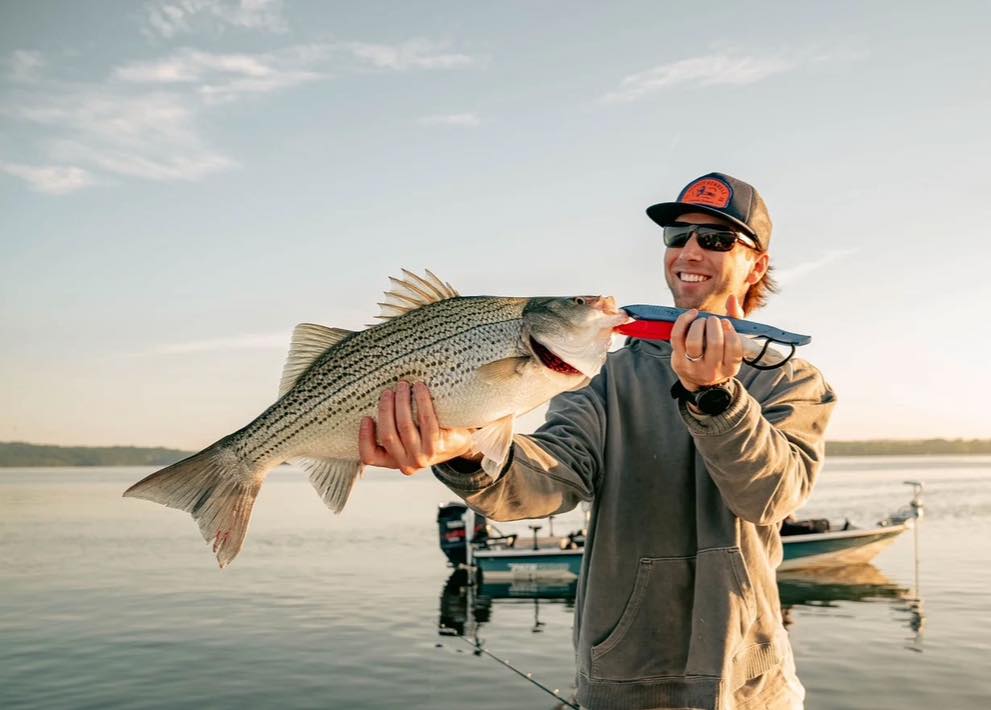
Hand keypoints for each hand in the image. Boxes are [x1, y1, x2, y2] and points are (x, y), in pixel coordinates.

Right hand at [359, 381, 477, 475]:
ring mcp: (422, 457)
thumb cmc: (425, 435)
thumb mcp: (404, 439)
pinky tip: (419, 388)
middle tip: (388, 391)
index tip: (365, 417)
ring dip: (401, 402)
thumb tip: (374, 400)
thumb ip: (390, 428)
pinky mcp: (437, 446)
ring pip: (405, 427)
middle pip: (387, 435)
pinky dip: (421, 402)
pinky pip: (426, 421)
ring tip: (402, 385)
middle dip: (385, 409)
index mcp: (392, 462)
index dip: (364, 437)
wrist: (458, 443)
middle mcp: (406, 464)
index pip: (369, 456)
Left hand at [670, 294, 744, 391]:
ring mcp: (694, 367)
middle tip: (713, 320)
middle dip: (714, 324)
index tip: (726, 323)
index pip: (734, 348)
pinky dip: (683, 321)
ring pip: (694, 341)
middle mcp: (713, 370)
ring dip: (699, 324)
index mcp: (730, 367)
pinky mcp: (678, 361)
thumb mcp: (731, 342)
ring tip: (702, 321)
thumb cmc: (718, 353)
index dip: (730, 331)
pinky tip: (691, 314)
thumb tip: (732, 298)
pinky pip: (677, 337)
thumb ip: (735, 319)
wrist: (698, 379)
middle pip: (714, 343)